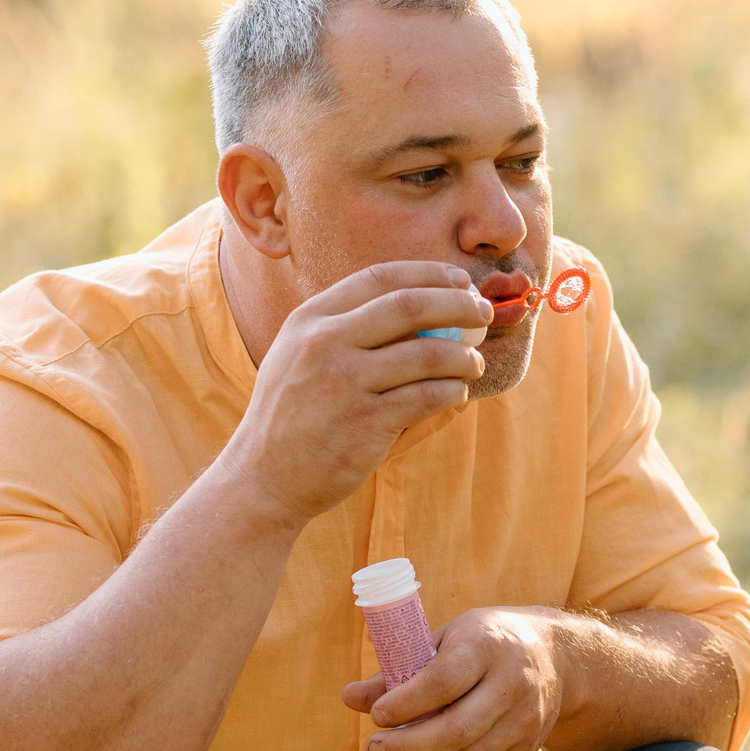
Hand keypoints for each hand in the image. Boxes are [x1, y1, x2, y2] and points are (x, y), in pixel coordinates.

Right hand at [218, 262, 494, 528]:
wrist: (264, 477)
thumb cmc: (294, 414)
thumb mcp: (299, 355)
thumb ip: (344, 328)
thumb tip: (418, 304)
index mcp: (309, 319)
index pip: (378, 278)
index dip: (427, 273)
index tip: (460, 279)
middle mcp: (323, 343)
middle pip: (409, 306)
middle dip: (458, 304)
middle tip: (485, 312)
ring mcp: (344, 382)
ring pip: (427, 354)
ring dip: (464, 355)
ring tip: (475, 362)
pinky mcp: (365, 422)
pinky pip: (427, 397)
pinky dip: (452, 392)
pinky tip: (457, 394)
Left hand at [342, 608, 564, 750]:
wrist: (557, 657)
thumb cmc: (487, 642)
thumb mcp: (447, 637)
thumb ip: (400, 667)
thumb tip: (350, 698)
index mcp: (488, 646)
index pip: (444, 682)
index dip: (406, 703)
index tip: (377, 716)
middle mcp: (513, 685)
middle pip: (456, 731)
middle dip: (406, 748)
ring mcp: (524, 722)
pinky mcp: (524, 749)